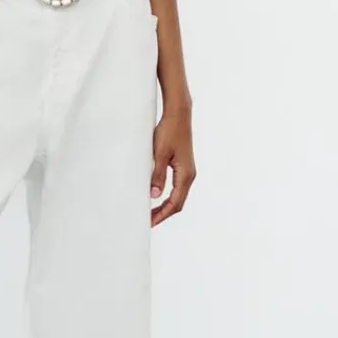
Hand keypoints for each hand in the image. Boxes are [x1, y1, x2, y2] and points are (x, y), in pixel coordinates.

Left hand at [150, 109, 195, 226]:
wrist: (178, 115)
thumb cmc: (169, 131)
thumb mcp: (160, 154)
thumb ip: (157, 175)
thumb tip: (154, 195)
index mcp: (185, 174)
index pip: (175, 203)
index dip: (162, 214)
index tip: (150, 222)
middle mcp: (189, 175)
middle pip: (178, 203)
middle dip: (164, 213)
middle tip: (148, 221)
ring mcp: (187, 171)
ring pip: (178, 196)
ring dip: (165, 206)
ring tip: (151, 212)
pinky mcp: (183, 166)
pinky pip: (177, 187)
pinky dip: (168, 196)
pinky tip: (157, 196)